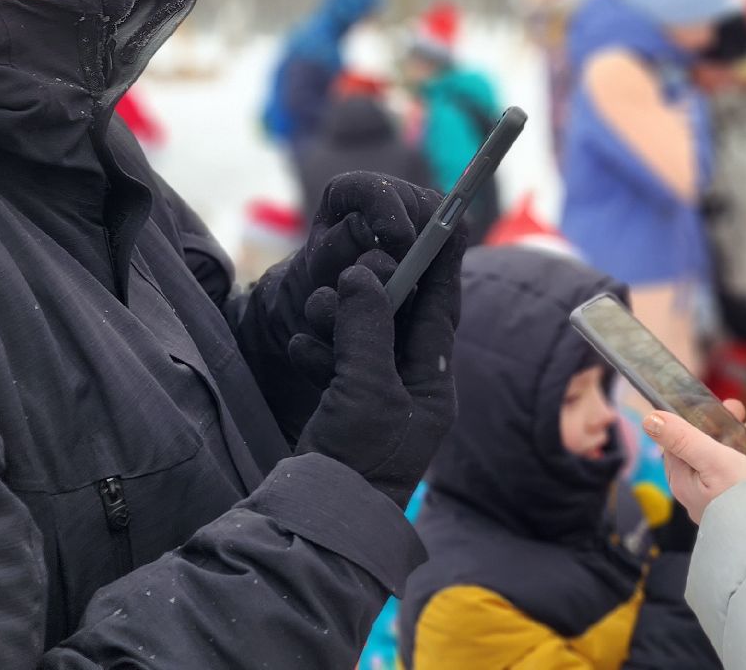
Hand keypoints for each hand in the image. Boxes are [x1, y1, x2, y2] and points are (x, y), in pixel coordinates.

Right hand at [294, 250, 457, 507]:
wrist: (322, 519)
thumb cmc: (358, 461)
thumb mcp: (368, 390)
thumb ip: (368, 329)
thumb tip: (367, 275)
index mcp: (433, 384)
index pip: (440, 311)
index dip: (439, 267)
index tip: (444, 226)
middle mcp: (412, 388)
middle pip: (400, 319)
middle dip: (376, 289)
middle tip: (359, 262)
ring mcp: (379, 399)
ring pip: (364, 337)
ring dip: (341, 318)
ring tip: (320, 310)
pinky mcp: (346, 410)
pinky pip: (337, 363)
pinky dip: (319, 349)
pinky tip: (301, 346)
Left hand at [646, 399, 745, 523]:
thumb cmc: (741, 498)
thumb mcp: (711, 459)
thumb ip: (683, 438)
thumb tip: (648, 419)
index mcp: (684, 481)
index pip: (683, 440)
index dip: (701, 419)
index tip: (724, 407)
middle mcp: (701, 490)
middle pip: (713, 447)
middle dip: (737, 429)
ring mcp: (725, 497)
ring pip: (738, 459)